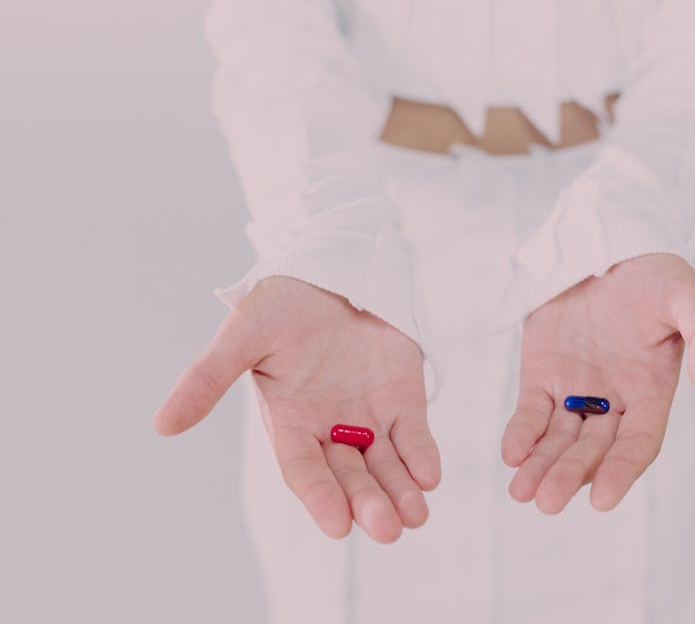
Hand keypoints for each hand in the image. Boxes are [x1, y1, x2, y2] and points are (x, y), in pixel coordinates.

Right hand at [152, 275, 439, 543]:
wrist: (331, 268)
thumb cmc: (281, 303)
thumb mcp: (242, 336)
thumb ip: (207, 378)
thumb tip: (161, 424)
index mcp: (290, 422)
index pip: (304, 470)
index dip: (319, 497)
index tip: (337, 525)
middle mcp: (330, 428)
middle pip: (349, 477)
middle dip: (367, 503)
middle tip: (387, 530)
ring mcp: (369, 416)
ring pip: (385, 466)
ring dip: (399, 492)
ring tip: (414, 517)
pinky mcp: (401, 399)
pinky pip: (413, 435)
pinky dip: (421, 456)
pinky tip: (429, 477)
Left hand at [501, 253, 694, 513]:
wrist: (606, 241)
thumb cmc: (654, 273)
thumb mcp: (689, 295)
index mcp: (651, 391)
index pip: (638, 443)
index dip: (622, 471)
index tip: (603, 500)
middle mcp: (613, 400)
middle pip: (593, 450)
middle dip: (571, 475)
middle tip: (548, 502)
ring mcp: (575, 389)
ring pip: (558, 439)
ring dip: (542, 466)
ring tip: (522, 492)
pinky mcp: (542, 374)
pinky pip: (530, 412)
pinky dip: (521, 434)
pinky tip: (512, 453)